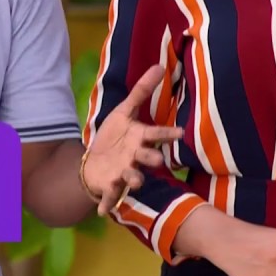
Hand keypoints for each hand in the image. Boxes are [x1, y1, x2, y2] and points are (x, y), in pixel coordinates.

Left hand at [81, 64, 183, 214]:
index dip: (166, 134)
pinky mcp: (109, 186)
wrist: (96, 163)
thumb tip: (159, 66)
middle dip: (151, 158)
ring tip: (136, 181)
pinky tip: (100, 210)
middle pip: (146, 157)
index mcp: (139, 139)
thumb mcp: (124, 111)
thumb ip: (141, 91)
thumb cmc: (115, 137)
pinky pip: (109, 196)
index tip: (180, 133)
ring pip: (132, 177)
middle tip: (158, 159)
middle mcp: (135, 157)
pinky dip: (106, 203)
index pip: (155, 134)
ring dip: (134, 179)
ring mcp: (123, 173)